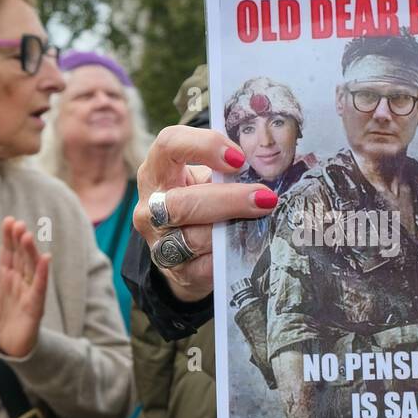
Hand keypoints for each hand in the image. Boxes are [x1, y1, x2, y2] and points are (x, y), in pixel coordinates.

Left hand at [0, 217, 48, 357]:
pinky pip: (39, 287)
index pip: (9, 252)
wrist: (4, 345)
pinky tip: (45, 258)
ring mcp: (29, 292)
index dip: (9, 237)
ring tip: (27, 236)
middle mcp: (20, 281)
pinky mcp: (35, 305)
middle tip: (18, 224)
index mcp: (6, 276)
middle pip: (21, 257)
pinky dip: (42, 273)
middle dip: (20, 240)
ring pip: (31, 267)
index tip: (9, 221)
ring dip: (30, 252)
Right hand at [133, 125, 278, 302]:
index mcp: (156, 171)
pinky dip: (230, 255)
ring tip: (262, 221)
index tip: (239, 159)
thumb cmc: (201, 200)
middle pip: (181, 203)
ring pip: (194, 238)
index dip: (204, 146)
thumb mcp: (207, 179)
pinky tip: (249, 246)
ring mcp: (159, 243)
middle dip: (228, 199)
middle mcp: (150, 208)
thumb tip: (266, 170)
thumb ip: (227, 171)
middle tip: (265, 198)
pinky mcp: (177, 273)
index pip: (168, 145)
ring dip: (233, 229)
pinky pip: (207, 266)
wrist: (188, 252)